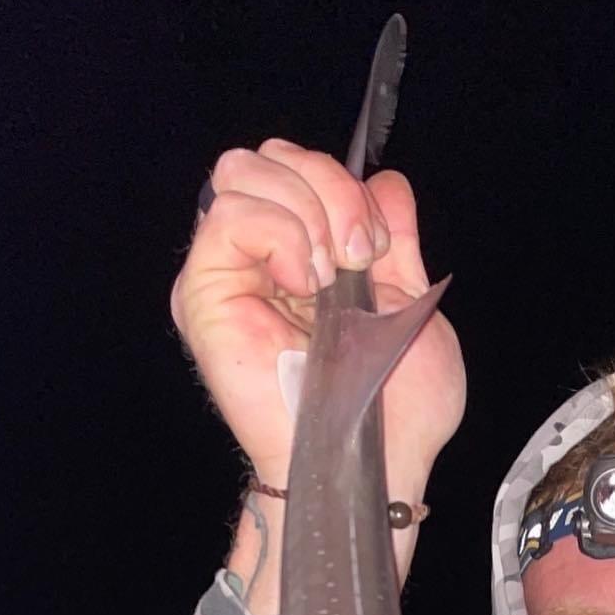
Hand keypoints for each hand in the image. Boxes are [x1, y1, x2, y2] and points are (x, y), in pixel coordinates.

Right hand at [170, 140, 464, 503]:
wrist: (379, 459)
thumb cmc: (399, 408)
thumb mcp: (411, 302)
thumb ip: (395, 238)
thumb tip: (385, 183)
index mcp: (309, 255)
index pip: (302, 168)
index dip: (345, 185)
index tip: (379, 245)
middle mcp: (262, 258)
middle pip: (269, 156)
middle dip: (328, 187)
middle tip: (359, 253)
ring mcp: (230, 273)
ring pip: (243, 171)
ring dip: (307, 211)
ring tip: (330, 276)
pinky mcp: (204, 295)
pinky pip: (227, 216)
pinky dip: (279, 233)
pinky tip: (305, 281)